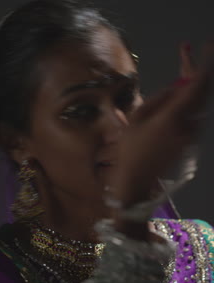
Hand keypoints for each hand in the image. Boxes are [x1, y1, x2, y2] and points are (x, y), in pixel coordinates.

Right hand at [110, 42, 213, 231]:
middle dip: (197, 74)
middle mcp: (188, 125)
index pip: (198, 86)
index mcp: (173, 116)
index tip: (208, 47)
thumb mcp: (136, 119)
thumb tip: (177, 88)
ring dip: (190, 90)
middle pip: (202, 93)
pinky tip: (173, 102)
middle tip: (186, 55)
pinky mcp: (189, 143)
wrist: (136, 181)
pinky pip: (193, 117)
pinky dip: (187, 105)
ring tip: (178, 75)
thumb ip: (159, 99)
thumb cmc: (130, 150)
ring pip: (198, 105)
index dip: (206, 65)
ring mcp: (191, 135)